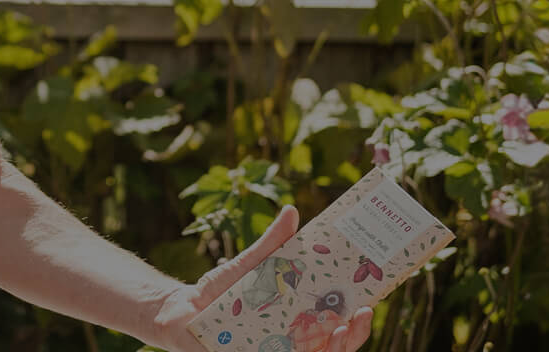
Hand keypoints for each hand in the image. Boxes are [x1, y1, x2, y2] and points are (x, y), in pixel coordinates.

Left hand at [148, 205, 375, 351]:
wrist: (182, 309)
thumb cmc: (220, 290)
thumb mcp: (250, 265)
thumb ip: (272, 244)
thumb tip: (292, 211)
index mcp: (298, 320)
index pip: (337, 327)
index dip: (356, 323)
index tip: (366, 305)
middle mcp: (292, 342)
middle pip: (334, 347)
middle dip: (352, 337)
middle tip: (360, 315)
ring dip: (335, 349)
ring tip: (339, 332)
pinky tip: (305, 351)